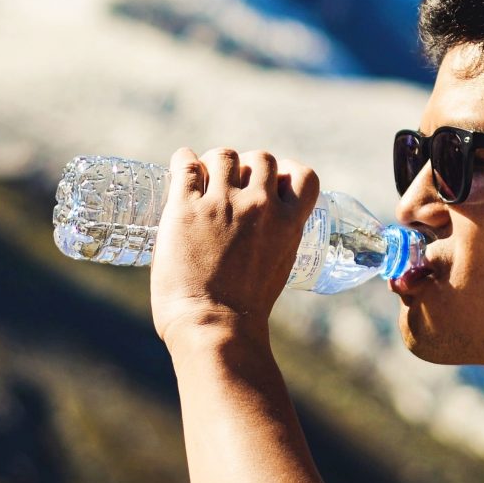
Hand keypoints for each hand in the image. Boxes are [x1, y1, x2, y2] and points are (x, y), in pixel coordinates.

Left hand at [151, 147, 320, 343]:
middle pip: (261, 158)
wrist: (214, 327)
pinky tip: (180, 165)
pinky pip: (185, 166)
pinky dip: (183, 160)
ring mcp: (222, 204)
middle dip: (247, 165)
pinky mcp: (186, 208)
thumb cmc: (245, 310)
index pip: (302, 175)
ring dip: (215, 162)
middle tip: (231, 182)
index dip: (287, 171)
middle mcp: (259, 206)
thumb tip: (263, 229)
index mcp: (288, 223)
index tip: (272, 181)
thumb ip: (276, 240)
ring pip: (223, 155)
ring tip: (203, 176)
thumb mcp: (279, 268)